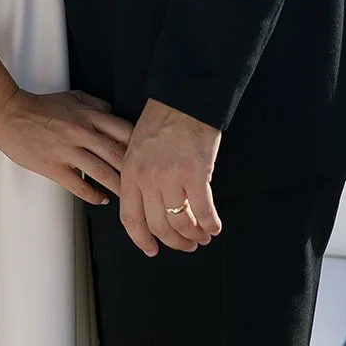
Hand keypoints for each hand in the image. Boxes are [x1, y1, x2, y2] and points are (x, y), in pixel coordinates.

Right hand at [0, 88, 132, 205]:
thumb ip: (95, 104)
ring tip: (129, 197)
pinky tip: (102, 199)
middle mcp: (82, 132)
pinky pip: (80, 185)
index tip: (147, 157)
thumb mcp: (72, 96)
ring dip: (118, 187)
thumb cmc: (40, 106)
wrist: (10, 115)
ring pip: (102, 172)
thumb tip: (113, 112)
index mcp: (88, 115)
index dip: (138, 145)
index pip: (123, 131)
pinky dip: (94, 195)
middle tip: (145, 183)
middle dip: (133, 171)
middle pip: (117, 154)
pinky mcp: (54, 167)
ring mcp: (68, 151)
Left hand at [119, 97, 222, 255]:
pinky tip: (215, 226)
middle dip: (174, 242)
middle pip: (159, 226)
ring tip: (202, 237)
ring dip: (194, 236)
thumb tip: (150, 205)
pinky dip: (211, 224)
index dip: (142, 239)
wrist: (184, 96)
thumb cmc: (163, 116)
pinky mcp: (196, 174)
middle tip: (186, 245)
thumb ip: (139, 175)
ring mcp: (171, 177)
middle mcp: (148, 178)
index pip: (130, 218)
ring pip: (181, 223)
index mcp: (130, 171)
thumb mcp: (137, 145)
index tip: (152, 249)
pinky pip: (204, 211)